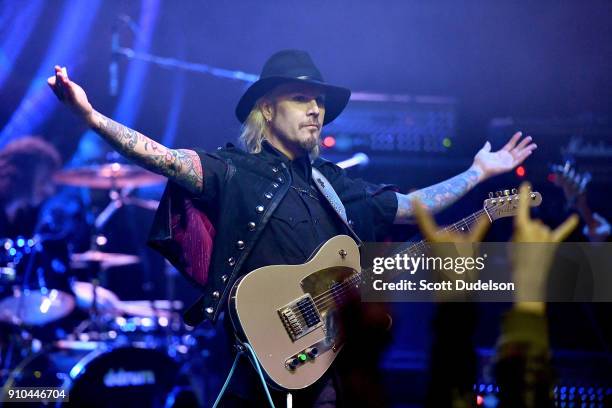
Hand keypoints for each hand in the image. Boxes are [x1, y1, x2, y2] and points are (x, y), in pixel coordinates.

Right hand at [47, 65, 92, 122]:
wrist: (85, 112)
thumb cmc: (78, 100)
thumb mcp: (73, 90)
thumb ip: (68, 83)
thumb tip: (63, 72)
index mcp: (60, 94)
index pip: (54, 84)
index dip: (56, 76)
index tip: (57, 68)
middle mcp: (61, 97)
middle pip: (58, 85)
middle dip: (58, 77)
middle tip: (57, 68)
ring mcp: (67, 100)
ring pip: (63, 89)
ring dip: (62, 81)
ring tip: (61, 74)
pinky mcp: (74, 103)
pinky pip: (70, 94)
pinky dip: (69, 87)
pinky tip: (68, 82)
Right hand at [413, 198, 489, 299]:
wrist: (457, 294)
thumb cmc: (441, 281)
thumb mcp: (433, 262)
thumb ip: (437, 248)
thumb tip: (443, 241)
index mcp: (434, 241)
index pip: (424, 222)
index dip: (420, 210)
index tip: (416, 196)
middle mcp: (447, 235)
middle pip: (445, 233)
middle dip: (445, 244)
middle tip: (445, 262)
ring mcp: (461, 239)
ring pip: (457, 236)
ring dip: (457, 246)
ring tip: (457, 263)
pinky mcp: (472, 245)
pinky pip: (477, 231)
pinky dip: (482, 222)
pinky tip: (487, 213)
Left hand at [472, 132, 536, 179]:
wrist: (477, 169)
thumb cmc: (479, 162)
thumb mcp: (483, 152)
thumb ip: (487, 147)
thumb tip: (488, 142)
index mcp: (500, 154)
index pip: (510, 145)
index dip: (515, 139)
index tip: (520, 133)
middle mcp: (505, 158)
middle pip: (517, 150)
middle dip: (524, 144)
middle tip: (530, 138)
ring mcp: (507, 163)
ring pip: (520, 155)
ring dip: (527, 150)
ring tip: (534, 144)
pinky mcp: (508, 167)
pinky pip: (517, 161)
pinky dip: (523, 157)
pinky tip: (528, 152)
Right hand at [511, 182, 578, 309]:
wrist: (527, 276)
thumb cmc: (515, 260)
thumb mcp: (511, 242)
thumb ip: (521, 231)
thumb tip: (532, 228)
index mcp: (521, 226)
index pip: (522, 207)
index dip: (523, 195)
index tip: (526, 184)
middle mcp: (535, 227)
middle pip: (534, 222)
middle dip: (530, 231)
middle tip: (523, 246)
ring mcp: (546, 234)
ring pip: (543, 228)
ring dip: (538, 236)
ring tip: (532, 250)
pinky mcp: (554, 242)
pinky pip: (563, 230)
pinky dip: (569, 223)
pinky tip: (575, 218)